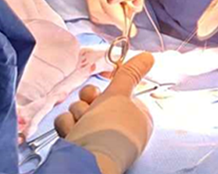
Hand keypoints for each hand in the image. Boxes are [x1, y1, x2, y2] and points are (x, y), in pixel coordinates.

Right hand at [55, 52, 155, 173]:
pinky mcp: (81, 145)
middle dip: (87, 102)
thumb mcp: (119, 94)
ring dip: (77, 114)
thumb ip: (130, 73)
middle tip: (91, 107)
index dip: (107, 91)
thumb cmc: (107, 129)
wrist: (86, 161)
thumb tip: (148, 56)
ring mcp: (99, 139)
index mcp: (137, 118)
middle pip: (96, 100)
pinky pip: (69, 125)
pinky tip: (73, 135)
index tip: (104, 91)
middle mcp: (119, 130)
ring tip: (82, 126)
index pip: (118, 94)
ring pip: (80, 111)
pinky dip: (68, 127)